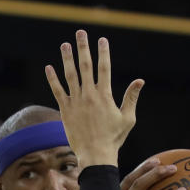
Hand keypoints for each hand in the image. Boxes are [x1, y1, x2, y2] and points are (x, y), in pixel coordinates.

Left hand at [45, 30, 141, 166]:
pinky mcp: (65, 110)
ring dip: (67, 59)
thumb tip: (140, 81)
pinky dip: (52, 79)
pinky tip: (49, 67)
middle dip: (83, 48)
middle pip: (85, 66)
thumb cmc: (114, 138)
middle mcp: (89, 95)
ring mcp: (76, 102)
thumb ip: (131, 98)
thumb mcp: (127, 118)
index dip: (103, 53)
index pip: (104, 68)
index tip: (102, 40)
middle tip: (80, 33)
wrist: (95, 155)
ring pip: (70, 75)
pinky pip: (57, 91)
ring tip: (65, 45)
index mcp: (105, 96)